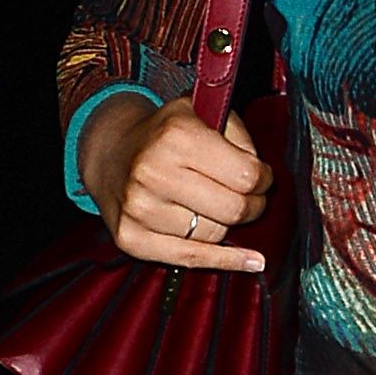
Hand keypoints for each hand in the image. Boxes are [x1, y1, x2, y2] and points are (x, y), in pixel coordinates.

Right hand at [81, 94, 271, 272]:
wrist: (112, 152)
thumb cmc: (168, 135)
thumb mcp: (204, 114)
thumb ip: (240, 138)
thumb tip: (262, 179)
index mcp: (176, 136)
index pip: (247, 175)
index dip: (264, 179)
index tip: (262, 177)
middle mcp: (152, 173)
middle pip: (234, 209)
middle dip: (253, 206)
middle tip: (252, 198)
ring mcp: (138, 209)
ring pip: (215, 234)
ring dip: (226, 224)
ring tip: (218, 206)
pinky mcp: (130, 238)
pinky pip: (190, 259)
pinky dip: (224, 261)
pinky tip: (249, 261)